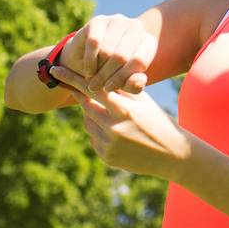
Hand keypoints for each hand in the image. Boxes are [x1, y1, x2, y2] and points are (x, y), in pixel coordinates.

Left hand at [53, 68, 191, 178]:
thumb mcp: (142, 101)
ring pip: (88, 123)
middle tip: (89, 93)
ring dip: (94, 117)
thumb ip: (119, 90)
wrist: (172, 154)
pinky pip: (94, 139)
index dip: (72, 79)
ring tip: (116, 119)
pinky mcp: (107, 157)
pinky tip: (119, 136)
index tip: (55, 70)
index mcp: (124, 109)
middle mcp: (113, 127)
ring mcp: (108, 144)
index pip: (91, 89)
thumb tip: (95, 77)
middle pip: (86, 106)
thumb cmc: (157, 120)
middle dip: (86, 99)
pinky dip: (100, 133)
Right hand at [58, 13, 154, 96]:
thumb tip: (139, 81)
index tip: (109, 89)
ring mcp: (118, 21)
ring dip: (97, 69)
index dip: (123, 78)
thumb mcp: (125, 82)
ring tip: (92, 80)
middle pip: (122, 56)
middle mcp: (136, 27)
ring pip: (107, 51)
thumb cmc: (113, 72)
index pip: (139, 61)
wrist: (89, 59)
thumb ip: (134, 84)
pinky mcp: (99, 20)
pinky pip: (94, 43)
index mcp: (148, 42)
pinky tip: (88, 70)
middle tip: (96, 87)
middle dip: (107, 75)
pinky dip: (89, 60)